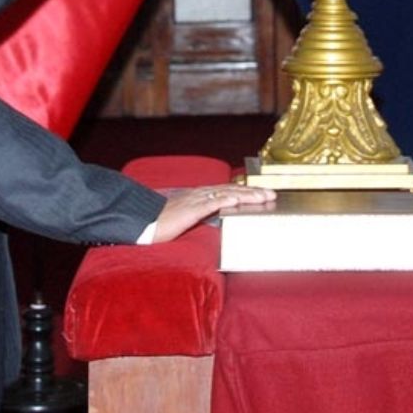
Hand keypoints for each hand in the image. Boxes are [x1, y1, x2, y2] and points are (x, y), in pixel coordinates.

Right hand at [150, 183, 275, 243]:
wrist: (140, 222)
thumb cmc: (158, 222)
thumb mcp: (183, 218)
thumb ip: (199, 216)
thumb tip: (213, 220)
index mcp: (198, 196)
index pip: (228, 191)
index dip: (246, 191)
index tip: (262, 193)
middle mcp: (199, 195)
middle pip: (232, 190)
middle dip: (253, 192)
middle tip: (272, 194)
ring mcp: (194, 201)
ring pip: (225, 194)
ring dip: (246, 195)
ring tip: (263, 196)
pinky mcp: (188, 210)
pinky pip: (209, 204)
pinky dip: (224, 200)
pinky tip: (236, 200)